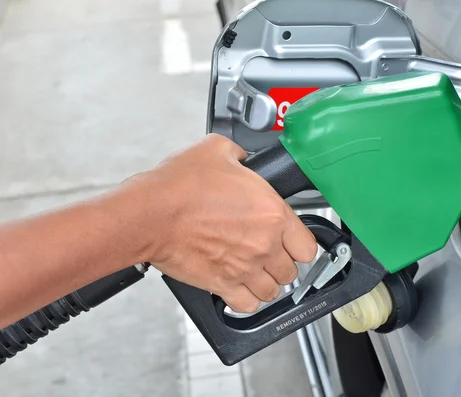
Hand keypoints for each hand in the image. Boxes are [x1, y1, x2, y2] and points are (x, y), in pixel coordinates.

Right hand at [127, 134, 316, 312]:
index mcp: (273, 213)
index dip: (299, 244)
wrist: (151, 213)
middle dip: (281, 263)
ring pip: (272, 291)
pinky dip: (245, 300)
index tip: (291, 243)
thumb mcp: (217, 151)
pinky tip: (239, 288)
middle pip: (291, 271)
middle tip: (267, 254)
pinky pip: (247, 305)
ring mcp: (245, 268)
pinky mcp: (223, 285)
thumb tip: (241, 157)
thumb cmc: (180, 186)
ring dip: (265, 283)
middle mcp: (264, 244)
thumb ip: (239, 156)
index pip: (307, 246)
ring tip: (254, 272)